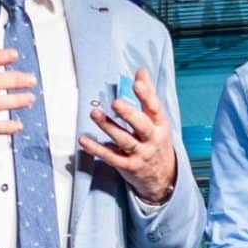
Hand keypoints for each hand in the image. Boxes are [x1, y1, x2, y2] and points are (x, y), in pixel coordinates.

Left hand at [81, 68, 177, 205]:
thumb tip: (141, 71)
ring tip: (94, 114)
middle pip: (141, 126)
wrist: (163, 177)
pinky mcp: (128, 167)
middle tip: (116, 102)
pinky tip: (84, 140)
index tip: (137, 83)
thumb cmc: (156, 141)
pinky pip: (111, 157)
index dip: (147, 95)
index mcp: (160, 125)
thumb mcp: (157, 120)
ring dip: (108, 127)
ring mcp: (140, 154)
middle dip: (129, 114)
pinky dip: (97, 149)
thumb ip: (147, 95)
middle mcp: (152, 139)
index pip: (155, 108)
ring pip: (124, 140)